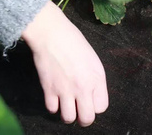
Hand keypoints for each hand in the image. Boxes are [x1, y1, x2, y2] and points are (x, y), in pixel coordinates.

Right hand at [22, 1, 108, 126]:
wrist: (51, 33)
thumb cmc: (72, 40)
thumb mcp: (92, 58)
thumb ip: (94, 78)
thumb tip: (90, 94)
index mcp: (97, 78)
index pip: (101, 107)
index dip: (94, 106)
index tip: (88, 99)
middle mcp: (83, 87)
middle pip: (87, 119)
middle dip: (83, 118)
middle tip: (78, 111)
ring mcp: (65, 90)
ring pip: (68, 118)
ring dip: (67, 115)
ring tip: (65, 106)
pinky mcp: (49, 89)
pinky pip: (52, 109)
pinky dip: (53, 106)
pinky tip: (53, 97)